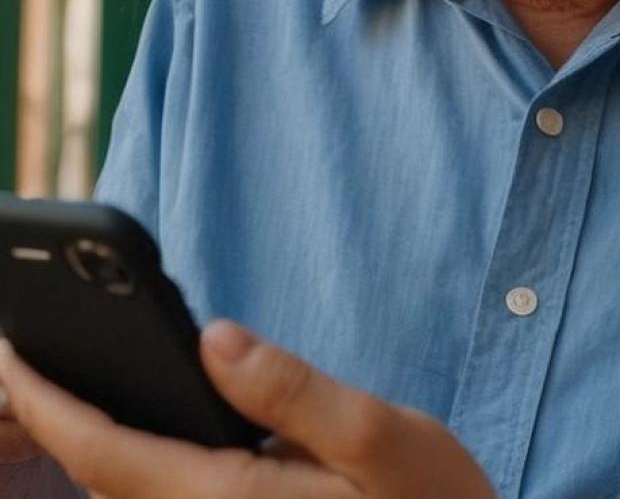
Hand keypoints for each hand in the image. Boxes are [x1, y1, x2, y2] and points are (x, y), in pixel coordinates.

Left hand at [0, 320, 497, 498]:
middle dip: (48, 419)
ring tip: (63, 387)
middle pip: (96, 476)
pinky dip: (126, 461)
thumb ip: (292, 390)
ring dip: (85, 441)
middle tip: (20, 358)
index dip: (41, 402)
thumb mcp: (380, 438)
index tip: (8, 353)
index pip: (102, 450)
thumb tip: (214, 338)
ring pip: (122, 492)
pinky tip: (140, 429)